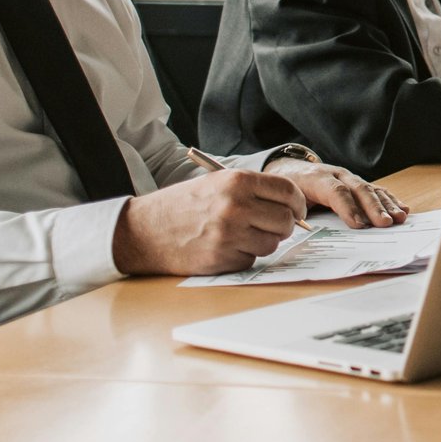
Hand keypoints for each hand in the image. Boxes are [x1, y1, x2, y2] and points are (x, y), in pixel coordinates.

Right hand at [113, 170, 307, 275]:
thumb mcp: (217, 183)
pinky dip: (245, 256)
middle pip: (286, 220)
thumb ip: (253, 191)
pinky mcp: (222, 258)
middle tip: (273, 226)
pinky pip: (252, 259)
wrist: (143, 230)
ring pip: (272, 243)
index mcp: (237, 182)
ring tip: (243, 235)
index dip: (297, 203)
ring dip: (264, 242)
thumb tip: (292, 205)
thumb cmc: (183, 205)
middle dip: (285, 225)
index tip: (296, 210)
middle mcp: (236, 206)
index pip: (288, 191)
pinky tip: (226, 247)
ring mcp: (229, 234)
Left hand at [271, 160, 406, 228]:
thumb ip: (296, 213)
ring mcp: (350, 177)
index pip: (336, 191)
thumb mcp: (285, 199)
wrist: (291, 168)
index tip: (359, 225)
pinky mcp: (357, 183)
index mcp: (316, 179)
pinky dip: (390, 200)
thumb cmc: (289, 188)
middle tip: (385, 223)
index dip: (348, 208)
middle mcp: (337, 174)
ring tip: (400, 217)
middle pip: (359, 189)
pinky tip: (402, 208)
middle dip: (373, 207)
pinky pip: (376, 190)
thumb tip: (309, 232)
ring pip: (371, 189)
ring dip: (387, 204)